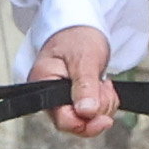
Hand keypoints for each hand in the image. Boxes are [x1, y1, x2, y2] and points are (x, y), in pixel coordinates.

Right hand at [34, 23, 118, 137]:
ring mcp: (62, 98)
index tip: (104, 119)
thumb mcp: (84, 58)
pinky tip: (102, 86)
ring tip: (103, 83)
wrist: (80, 25)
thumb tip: (86, 112)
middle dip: (97, 110)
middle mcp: (49, 96)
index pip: (62, 119)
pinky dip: (103, 101)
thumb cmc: (77, 35)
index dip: (85, 124)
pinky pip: (91, 111)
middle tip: (105, 88)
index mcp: (43, 84)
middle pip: (76, 122)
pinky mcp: (73, 98)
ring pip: (87, 118)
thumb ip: (84, 86)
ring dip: (103, 104)